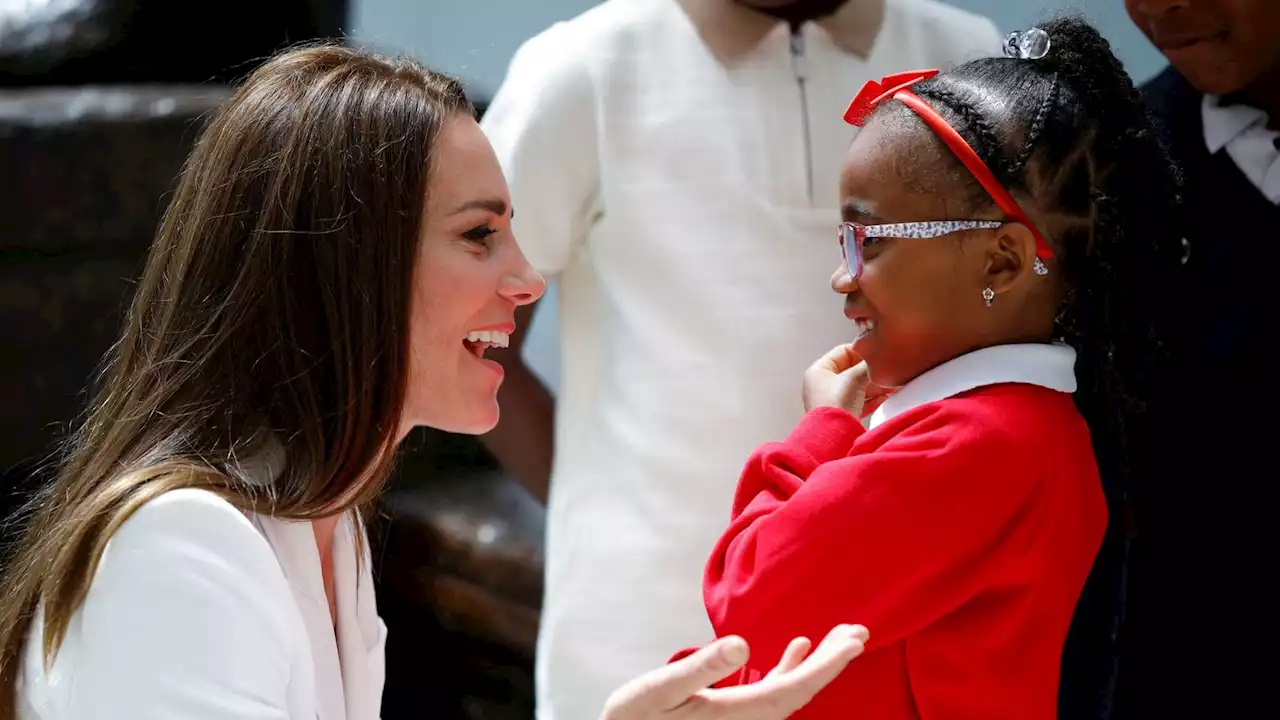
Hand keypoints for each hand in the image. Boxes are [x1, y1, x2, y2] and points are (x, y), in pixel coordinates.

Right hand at [599, 624, 868, 719]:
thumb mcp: (657, 690)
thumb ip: (700, 668)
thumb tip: (740, 642)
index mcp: (735, 713)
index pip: (793, 689)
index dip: (827, 666)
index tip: (853, 642)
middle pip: (802, 690)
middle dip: (834, 661)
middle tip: (859, 631)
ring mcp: (744, 718)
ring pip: (793, 690)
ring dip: (818, 662)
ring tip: (844, 636)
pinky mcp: (735, 713)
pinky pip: (775, 692)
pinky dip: (791, 668)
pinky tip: (799, 647)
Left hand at [802, 345, 892, 416]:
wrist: (834, 438)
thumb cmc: (835, 405)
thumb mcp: (854, 378)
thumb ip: (868, 366)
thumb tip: (880, 359)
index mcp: (819, 371)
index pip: (843, 352)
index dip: (862, 352)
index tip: (878, 355)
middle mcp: (823, 384)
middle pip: (853, 371)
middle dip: (872, 372)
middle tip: (888, 372)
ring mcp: (832, 400)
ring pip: (858, 387)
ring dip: (876, 386)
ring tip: (893, 385)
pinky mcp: (842, 414)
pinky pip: (860, 402)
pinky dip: (873, 400)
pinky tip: (885, 398)